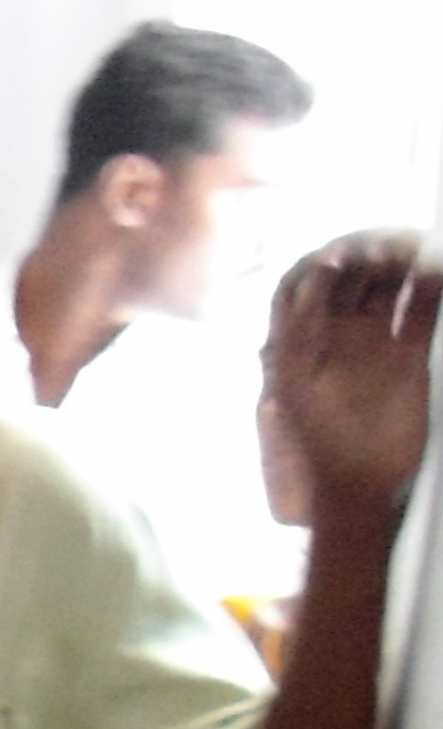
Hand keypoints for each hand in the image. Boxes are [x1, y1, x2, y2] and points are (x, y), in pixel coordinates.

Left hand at [268, 233, 440, 519]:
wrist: (358, 485)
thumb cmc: (321, 441)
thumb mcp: (299, 385)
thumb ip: (302, 331)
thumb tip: (315, 274)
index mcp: (306, 345)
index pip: (311, 291)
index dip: (326, 266)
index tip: (341, 251)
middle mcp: (340, 341)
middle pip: (354, 284)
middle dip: (367, 259)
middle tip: (383, 244)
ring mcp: (376, 347)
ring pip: (390, 291)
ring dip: (400, 268)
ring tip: (410, 249)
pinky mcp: (410, 358)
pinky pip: (423, 312)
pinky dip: (431, 289)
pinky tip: (435, 273)